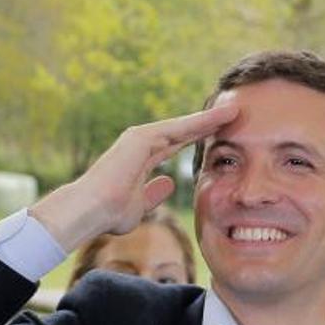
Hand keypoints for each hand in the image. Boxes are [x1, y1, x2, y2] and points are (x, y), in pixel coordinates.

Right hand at [29, 105, 238, 251]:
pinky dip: (199, 122)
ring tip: (234, 110)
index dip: (197, 138)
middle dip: (207, 124)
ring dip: (208, 118)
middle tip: (234, 114)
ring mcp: (139, 138)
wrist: (90, 211)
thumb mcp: (139, 205)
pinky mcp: (140, 137)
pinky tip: (219, 117)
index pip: (175, 145)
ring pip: (182, 126)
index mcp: (140, 158)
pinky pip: (177, 128)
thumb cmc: (108, 213)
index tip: (221, 134)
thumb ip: (153, 193)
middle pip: (182, 131)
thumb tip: (169, 183)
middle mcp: (140, 143)